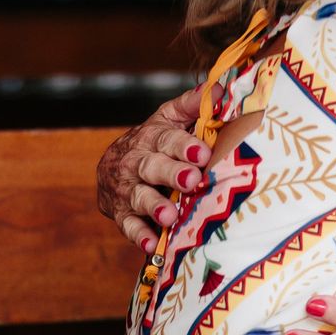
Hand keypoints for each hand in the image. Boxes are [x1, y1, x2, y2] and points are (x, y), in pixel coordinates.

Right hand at [96, 85, 209, 251]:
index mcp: (152, 137)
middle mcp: (136, 161)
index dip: (184, 145)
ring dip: (154, 206)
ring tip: (170, 216)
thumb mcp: (169, 119)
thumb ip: (193, 105)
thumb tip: (221, 88)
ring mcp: (126, 188)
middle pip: (152, 166)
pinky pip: (128, 226)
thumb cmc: (156, 141)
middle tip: (192, 180)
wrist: (113, 165)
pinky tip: (152, 246)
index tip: (203, 153)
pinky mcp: (120, 213)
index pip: (167, 139)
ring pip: (138, 196)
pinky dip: (139, 236)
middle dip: (171, 173)